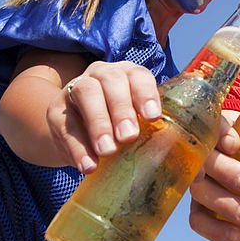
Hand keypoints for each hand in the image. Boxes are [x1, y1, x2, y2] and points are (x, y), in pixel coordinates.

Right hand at [47, 61, 162, 172]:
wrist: (75, 133)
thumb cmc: (117, 127)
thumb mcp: (134, 122)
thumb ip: (151, 130)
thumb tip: (183, 158)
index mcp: (127, 75)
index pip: (138, 75)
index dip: (146, 93)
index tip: (152, 116)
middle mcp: (102, 75)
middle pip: (111, 80)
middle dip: (122, 108)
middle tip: (129, 136)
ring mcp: (76, 88)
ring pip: (86, 93)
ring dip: (99, 123)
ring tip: (107, 151)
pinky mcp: (56, 111)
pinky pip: (65, 125)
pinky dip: (77, 147)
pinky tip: (88, 166)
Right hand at [188, 115, 239, 240]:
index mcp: (227, 133)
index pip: (213, 124)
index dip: (219, 131)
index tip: (235, 144)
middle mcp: (208, 155)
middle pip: (204, 157)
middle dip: (224, 170)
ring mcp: (201, 183)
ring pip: (199, 189)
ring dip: (222, 202)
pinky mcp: (200, 209)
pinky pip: (197, 220)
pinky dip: (213, 229)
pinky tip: (235, 236)